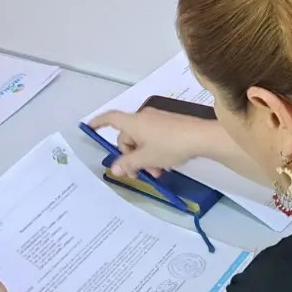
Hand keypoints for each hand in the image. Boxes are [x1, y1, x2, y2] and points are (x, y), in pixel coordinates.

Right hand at [89, 108, 214, 178]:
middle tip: (139, 173)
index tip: (90, 127)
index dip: (99, 122)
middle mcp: (143, 117)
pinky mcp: (169, 124)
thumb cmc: (170, 145)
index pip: (111, 118)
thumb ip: (128, 163)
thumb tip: (115, 168)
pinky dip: (154, 151)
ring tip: (157, 172)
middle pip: (127, 136)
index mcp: (134, 123)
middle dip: (131, 156)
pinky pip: (154, 137)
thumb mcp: (147, 158)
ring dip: (145, 157)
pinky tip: (166, 165)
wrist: (201, 137)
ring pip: (142, 140)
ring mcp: (157, 120)